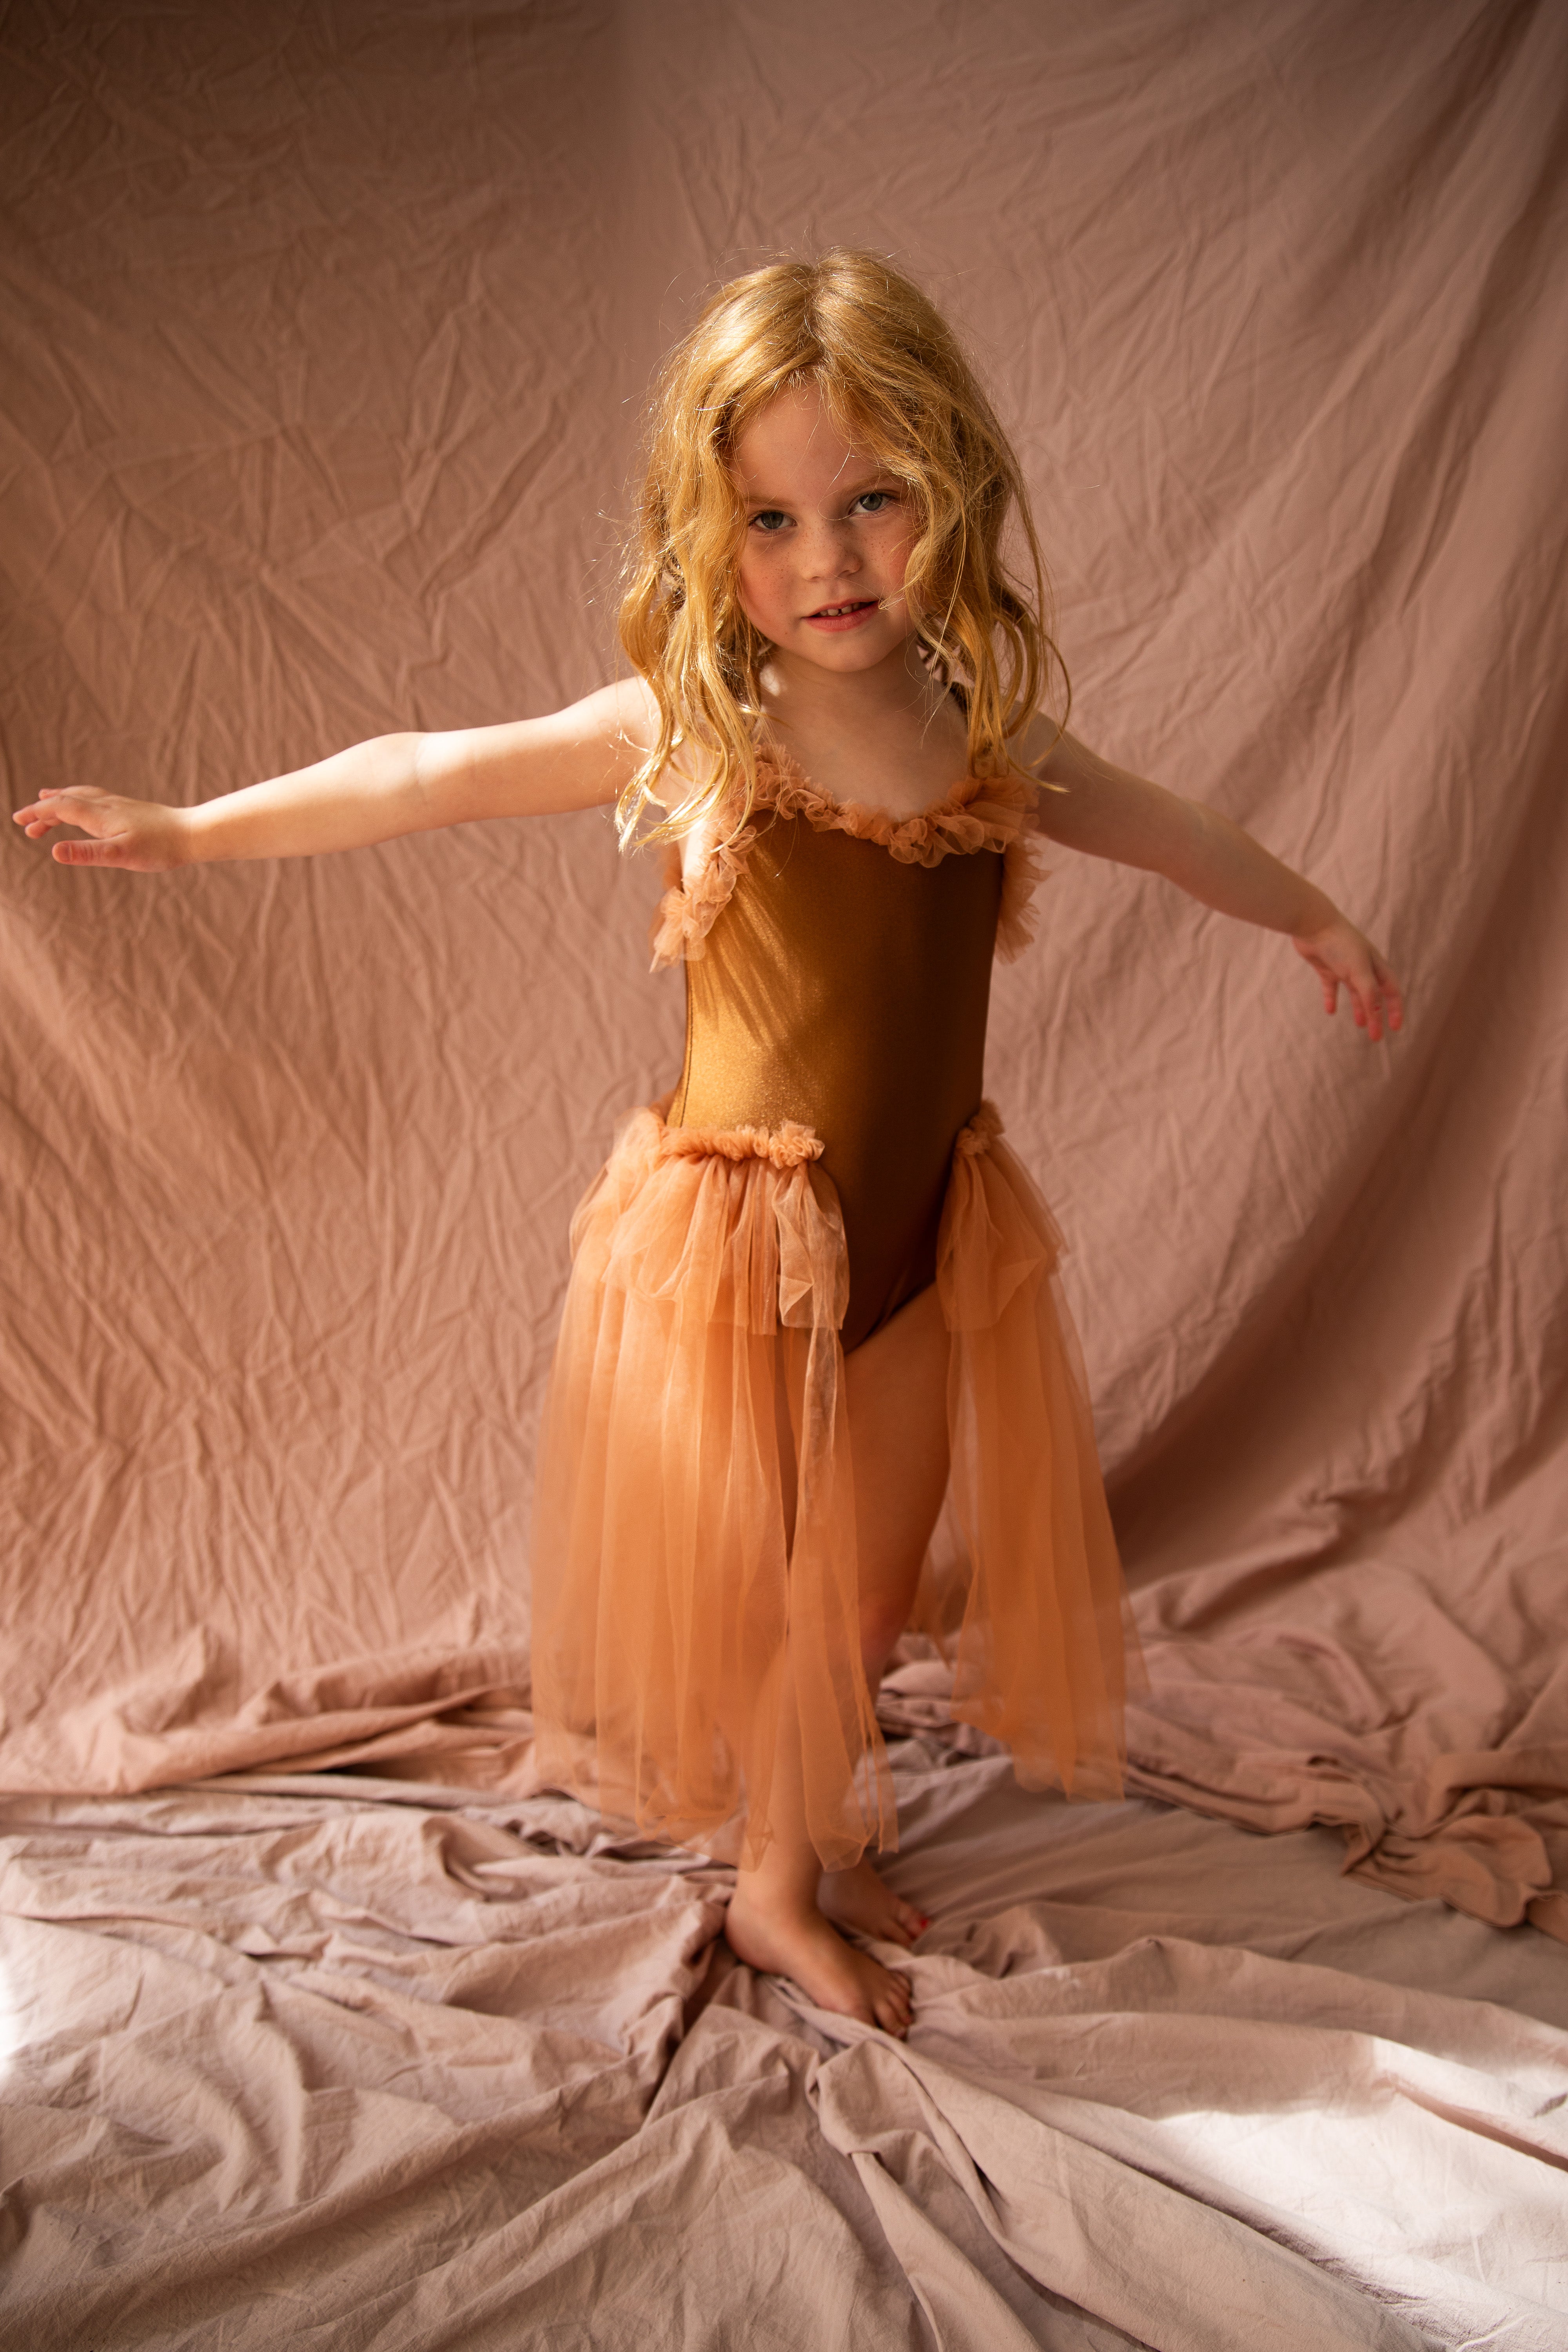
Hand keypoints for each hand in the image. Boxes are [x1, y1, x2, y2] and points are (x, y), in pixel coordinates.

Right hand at [11, 786, 188, 871]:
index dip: (37, 812)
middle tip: (25, 824)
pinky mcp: (130, 809)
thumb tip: (53, 851)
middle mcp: (107, 805)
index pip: (60, 807)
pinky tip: (87, 810)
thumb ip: (87, 853)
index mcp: (100, 815)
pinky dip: (80, 801)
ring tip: (47, 803)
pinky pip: (96, 799)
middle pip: (67, 799)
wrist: (193, 834)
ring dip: (60, 801)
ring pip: (81, 796)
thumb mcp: (120, 855)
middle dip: (44, 809)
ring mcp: (119, 805)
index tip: (18, 820)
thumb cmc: (160, 847)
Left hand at [1292, 914, 1403, 1041]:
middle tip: (1376, 1037)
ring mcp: (1344, 967)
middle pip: (1373, 997)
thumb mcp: (1358, 969)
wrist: (1311, 923)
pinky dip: (1332, 999)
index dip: (1395, 1009)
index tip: (1396, 1028)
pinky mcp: (1326, 967)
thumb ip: (1368, 991)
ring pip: (1355, 993)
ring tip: (1361, 1025)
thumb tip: (1377, 1013)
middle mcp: (1362, 967)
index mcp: (1375, 966)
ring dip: (1359, 1009)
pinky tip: (1330, 1011)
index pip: (1391, 991)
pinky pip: (1331, 987)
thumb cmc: (1339, 943)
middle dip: (1376, 1017)